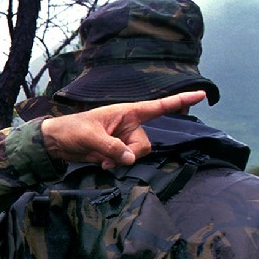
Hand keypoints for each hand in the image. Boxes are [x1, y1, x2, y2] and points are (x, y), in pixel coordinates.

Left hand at [41, 91, 206, 168]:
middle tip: (110, 155)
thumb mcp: (90, 136)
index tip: (202, 94)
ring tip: (102, 159)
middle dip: (130, 153)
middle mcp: (129, 125)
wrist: (56, 143)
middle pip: (145, 144)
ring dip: (120, 161)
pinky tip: (102, 163)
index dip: (180, 100)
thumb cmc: (71, 130)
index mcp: (127, 112)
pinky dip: (115, 165)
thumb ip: (111, 147)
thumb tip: (129, 159)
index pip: (158, 106)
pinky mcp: (116, 152)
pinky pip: (126, 162)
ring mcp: (123, 139)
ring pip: (136, 155)